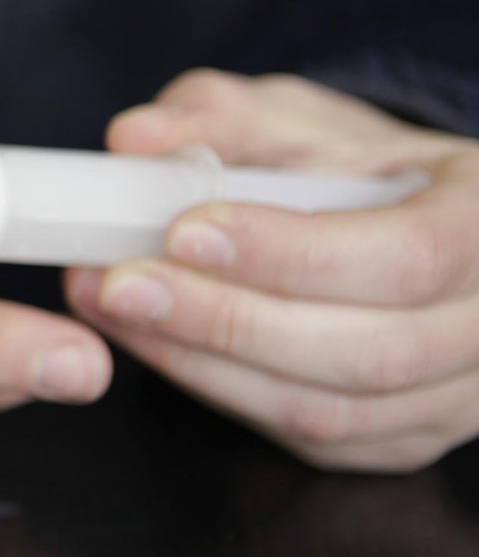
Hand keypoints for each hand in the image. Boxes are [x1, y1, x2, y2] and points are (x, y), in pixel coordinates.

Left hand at [66, 69, 478, 471]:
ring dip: (204, 363)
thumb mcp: (303, 119)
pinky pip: (310, 438)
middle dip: (225, 321)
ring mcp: (461, 398)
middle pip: (368, 354)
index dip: (290, 253)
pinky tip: (155, 345)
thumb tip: (134, 138)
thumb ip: (221, 117)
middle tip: (116, 283)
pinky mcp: (406, 439)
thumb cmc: (364, 168)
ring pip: (331, 412)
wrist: (418, 225)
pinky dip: (221, 392)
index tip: (183, 231)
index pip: (408, 256)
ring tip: (113, 309)